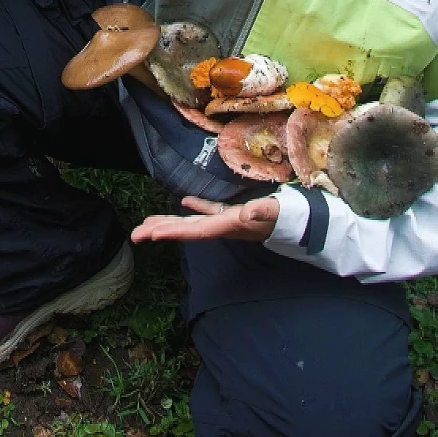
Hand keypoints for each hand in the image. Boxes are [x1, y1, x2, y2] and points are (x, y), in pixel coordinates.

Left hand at [131, 195, 279, 243]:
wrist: (302, 224)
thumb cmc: (289, 218)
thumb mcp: (276, 213)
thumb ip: (263, 212)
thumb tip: (248, 211)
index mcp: (230, 226)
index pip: (197, 231)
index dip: (174, 231)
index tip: (152, 235)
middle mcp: (224, 227)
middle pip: (187, 231)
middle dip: (162, 232)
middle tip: (135, 235)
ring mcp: (227, 222)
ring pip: (193, 223)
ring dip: (171, 222)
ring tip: (147, 224)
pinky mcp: (234, 215)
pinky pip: (210, 211)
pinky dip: (196, 207)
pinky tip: (184, 201)